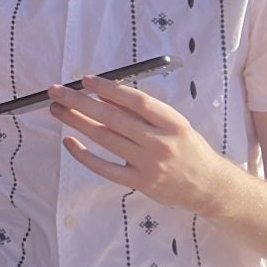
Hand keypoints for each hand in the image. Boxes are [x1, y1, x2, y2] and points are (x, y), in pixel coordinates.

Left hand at [48, 75, 229, 212]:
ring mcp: (149, 165)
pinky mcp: (140, 183)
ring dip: (77, 122)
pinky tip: (68, 142)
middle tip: (57, 91)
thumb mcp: (174, 124)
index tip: (85, 80)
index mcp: (173, 123)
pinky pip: (105, 168)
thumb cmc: (187, 148)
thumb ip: (142, 111)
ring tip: (57, 109)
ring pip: (105, 139)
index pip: (137, 101)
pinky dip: (84, 155)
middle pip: (114, 118)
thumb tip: (102, 93)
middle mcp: (161, 143)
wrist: (210, 187)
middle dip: (80, 102)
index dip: (109, 88)